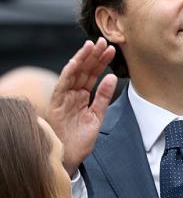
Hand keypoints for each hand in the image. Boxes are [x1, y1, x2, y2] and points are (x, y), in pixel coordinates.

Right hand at [48, 38, 117, 175]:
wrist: (70, 156)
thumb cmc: (81, 139)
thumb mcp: (98, 115)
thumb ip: (103, 96)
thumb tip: (112, 77)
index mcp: (82, 97)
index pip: (92, 75)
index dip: (101, 62)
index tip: (112, 50)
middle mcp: (72, 94)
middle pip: (84, 71)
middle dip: (94, 55)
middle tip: (104, 41)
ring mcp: (64, 98)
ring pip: (74, 73)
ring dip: (82, 59)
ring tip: (92, 45)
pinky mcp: (56, 103)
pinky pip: (63, 84)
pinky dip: (69, 72)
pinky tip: (77, 61)